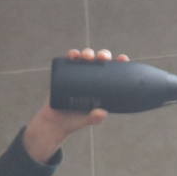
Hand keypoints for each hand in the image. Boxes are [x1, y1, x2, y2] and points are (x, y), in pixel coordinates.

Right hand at [22, 47, 130, 162]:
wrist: (54, 122)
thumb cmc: (74, 121)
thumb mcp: (86, 120)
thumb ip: (94, 118)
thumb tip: (102, 113)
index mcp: (100, 87)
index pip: (112, 72)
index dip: (119, 63)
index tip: (123, 58)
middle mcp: (90, 78)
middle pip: (100, 61)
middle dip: (103, 55)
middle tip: (103, 58)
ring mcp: (77, 74)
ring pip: (85, 58)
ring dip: (88, 53)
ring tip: (87, 56)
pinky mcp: (65, 74)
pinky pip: (69, 61)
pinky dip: (72, 55)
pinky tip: (74, 54)